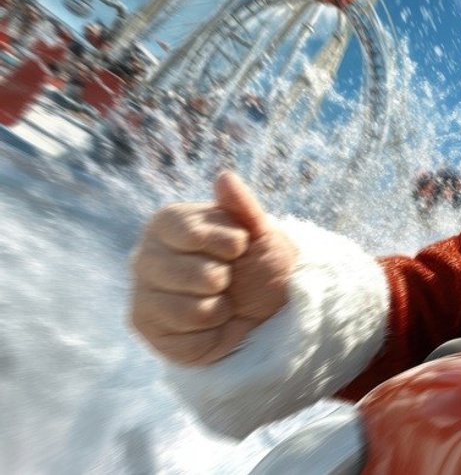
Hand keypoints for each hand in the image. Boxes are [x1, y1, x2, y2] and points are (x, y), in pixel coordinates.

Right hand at [130, 170, 296, 364]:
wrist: (260, 304)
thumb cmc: (256, 261)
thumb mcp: (260, 232)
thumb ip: (242, 206)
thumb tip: (225, 177)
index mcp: (166, 223)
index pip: (193, 234)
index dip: (229, 244)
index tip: (238, 246)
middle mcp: (144, 256)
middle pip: (199, 277)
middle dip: (227, 280)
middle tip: (226, 277)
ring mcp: (141, 294)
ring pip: (194, 312)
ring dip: (222, 309)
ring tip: (220, 300)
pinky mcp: (147, 330)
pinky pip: (190, 341)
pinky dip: (215, 335)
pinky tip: (211, 323)